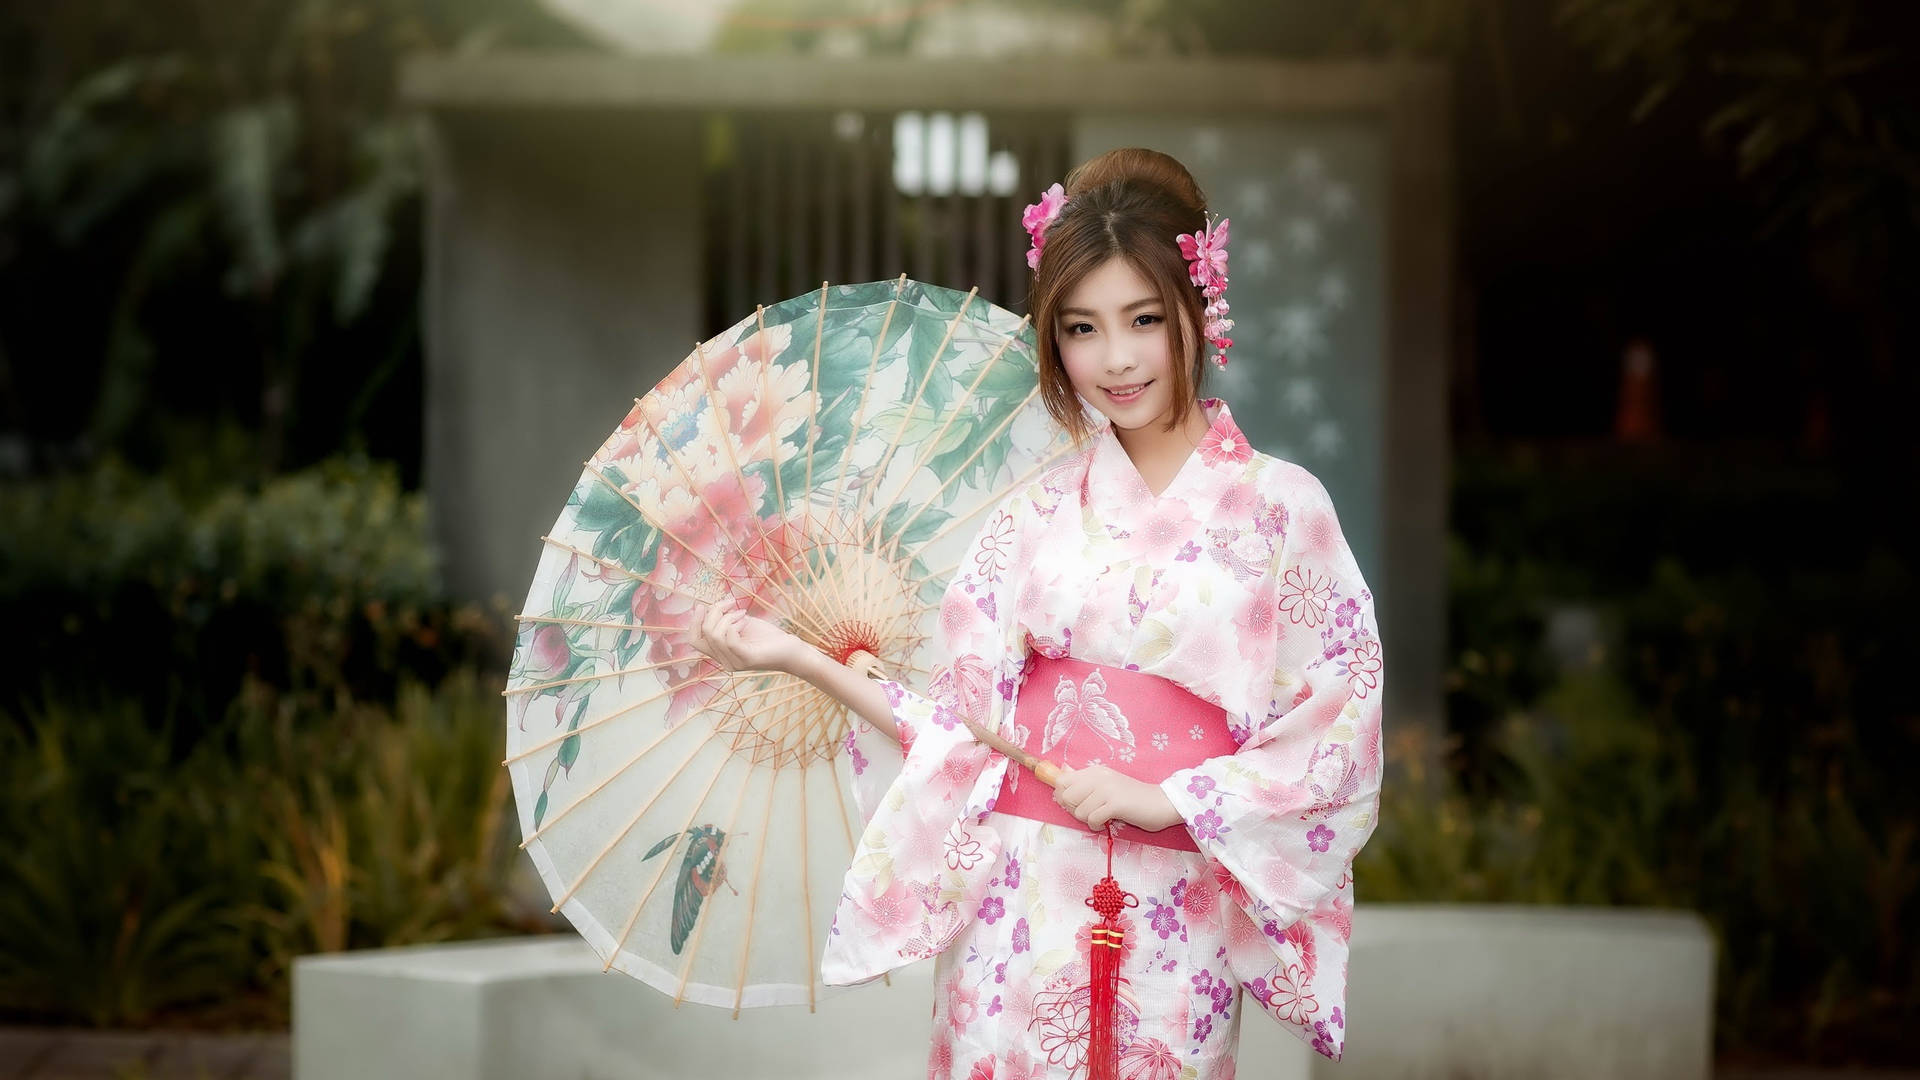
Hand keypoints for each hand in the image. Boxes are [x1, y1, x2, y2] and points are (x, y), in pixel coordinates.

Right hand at [686, 599, 808, 674]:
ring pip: (715, 634)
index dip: (693, 622)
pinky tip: (746, 620)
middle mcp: (724, 661)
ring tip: (743, 613)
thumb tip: (709, 607)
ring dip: (727, 617)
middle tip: (732, 603)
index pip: (694, 641)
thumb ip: (725, 619)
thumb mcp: (742, 624)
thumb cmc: (768, 637)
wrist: (792, 650)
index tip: (701, 605)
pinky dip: (735, 624)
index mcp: (721, 653)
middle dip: (715, 612)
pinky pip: (729, 639)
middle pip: (704, 633)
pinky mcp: (747, 659)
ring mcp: (735, 662)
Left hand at [1052, 764, 1182, 832]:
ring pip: (1078, 811)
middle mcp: (1098, 776)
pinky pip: (1092, 819)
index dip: (1062, 796)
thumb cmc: (1132, 798)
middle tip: (1091, 813)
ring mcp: (1107, 789)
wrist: (1162, 803)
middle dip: (1074, 810)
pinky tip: (1107, 823)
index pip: (1062, 780)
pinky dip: (1097, 826)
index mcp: (1094, 771)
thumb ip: (1084, 780)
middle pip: (1066, 797)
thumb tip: (1062, 770)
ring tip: (1102, 817)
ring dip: (1088, 820)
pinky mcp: (1115, 804)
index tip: (1076, 804)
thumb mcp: (1106, 784)